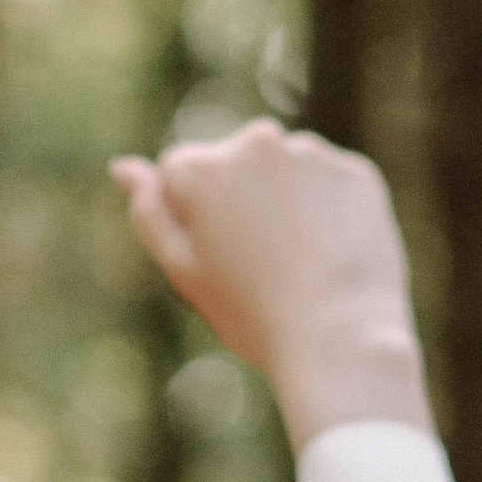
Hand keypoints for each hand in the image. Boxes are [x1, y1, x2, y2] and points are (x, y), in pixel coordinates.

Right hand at [110, 121, 433, 453]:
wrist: (342, 339)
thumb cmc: (252, 315)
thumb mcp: (184, 270)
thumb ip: (149, 212)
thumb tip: (123, 167)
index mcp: (201, 167)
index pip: (178, 173)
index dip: (193, 218)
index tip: (218, 258)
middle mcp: (256, 142)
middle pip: (233, 164)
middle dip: (240, 200)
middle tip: (260, 267)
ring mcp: (312, 154)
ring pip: (285, 171)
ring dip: (285, 202)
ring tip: (300, 264)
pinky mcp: (358, 173)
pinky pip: (330, 185)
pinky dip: (329, 212)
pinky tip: (333, 255)